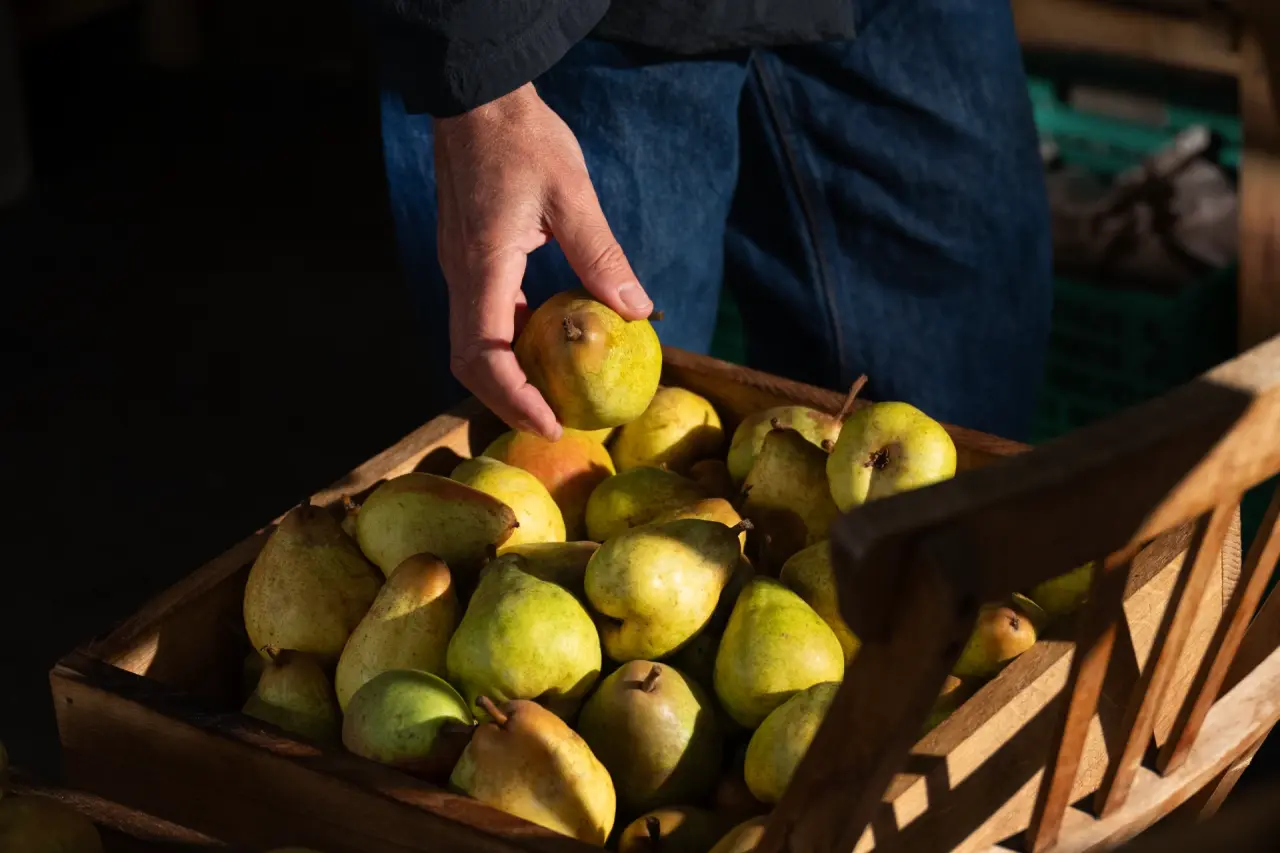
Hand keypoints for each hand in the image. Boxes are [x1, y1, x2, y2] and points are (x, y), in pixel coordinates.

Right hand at [434, 83, 652, 439]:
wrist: (477, 97)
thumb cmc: (522, 137)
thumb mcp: (572, 194)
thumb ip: (601, 255)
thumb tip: (637, 309)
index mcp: (483, 266)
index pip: (485, 354)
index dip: (515, 397)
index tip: (552, 422)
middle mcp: (462, 275)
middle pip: (470, 362)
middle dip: (508, 400)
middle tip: (556, 424)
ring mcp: (460, 268)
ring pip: (472, 344)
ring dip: (507, 377)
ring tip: (551, 397)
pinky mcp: (468, 259)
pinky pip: (483, 317)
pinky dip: (509, 345)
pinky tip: (546, 348)